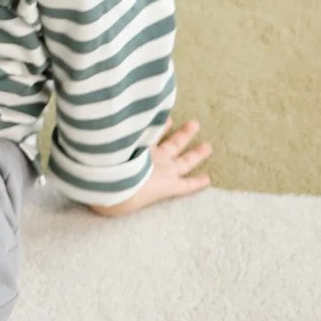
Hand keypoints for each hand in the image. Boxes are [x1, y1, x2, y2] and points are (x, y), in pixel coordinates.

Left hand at [89, 120, 212, 217]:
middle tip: (207, 146)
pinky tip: (163, 116)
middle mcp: (165, 169)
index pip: (185, 185)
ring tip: (193, 124)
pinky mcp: (143, 141)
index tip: (207, 178)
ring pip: (174, 142)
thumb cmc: (118, 199)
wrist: (113, 179)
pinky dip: (159, 124)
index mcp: (165, 187)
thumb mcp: (122, 205)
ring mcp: (156, 153)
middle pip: (185, 160)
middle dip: (197, 154)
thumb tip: (115, 198)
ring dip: (184, 133)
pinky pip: (154, 132)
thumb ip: (124, 198)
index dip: (196, 183)